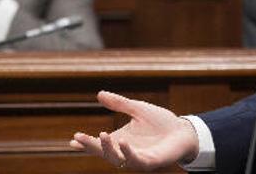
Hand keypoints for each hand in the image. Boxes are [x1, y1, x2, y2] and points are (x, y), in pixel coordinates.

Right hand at [70, 91, 199, 170]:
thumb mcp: (137, 109)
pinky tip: (123, 142)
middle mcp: (126, 152)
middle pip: (104, 153)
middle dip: (91, 146)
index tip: (72, 140)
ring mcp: (137, 158)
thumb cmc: (161, 122)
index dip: (86, 143)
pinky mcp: (150, 162)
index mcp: (120, 141)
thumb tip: (99, 94)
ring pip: (117, 159)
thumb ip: (119, 104)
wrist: (183, 130)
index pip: (100, 144)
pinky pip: (136, 161)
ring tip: (101, 135)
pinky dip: (128, 153)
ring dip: (107, 149)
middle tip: (78, 137)